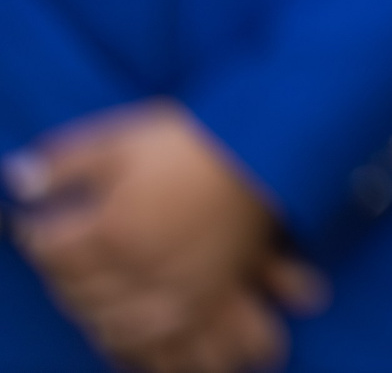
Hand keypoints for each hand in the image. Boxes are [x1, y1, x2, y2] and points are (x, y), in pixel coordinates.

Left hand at [6, 103, 322, 371]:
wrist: (268, 149)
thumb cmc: (197, 141)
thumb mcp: (123, 139)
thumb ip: (66, 162)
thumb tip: (19, 180)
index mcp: (109, 231)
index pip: (50, 249)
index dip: (38, 235)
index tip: (38, 225)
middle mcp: (138, 272)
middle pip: (79, 294)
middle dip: (64, 279)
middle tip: (65, 261)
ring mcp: (177, 293)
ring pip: (119, 329)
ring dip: (100, 320)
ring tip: (97, 304)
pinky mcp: (212, 301)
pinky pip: (174, 343)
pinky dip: (153, 350)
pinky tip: (146, 341)